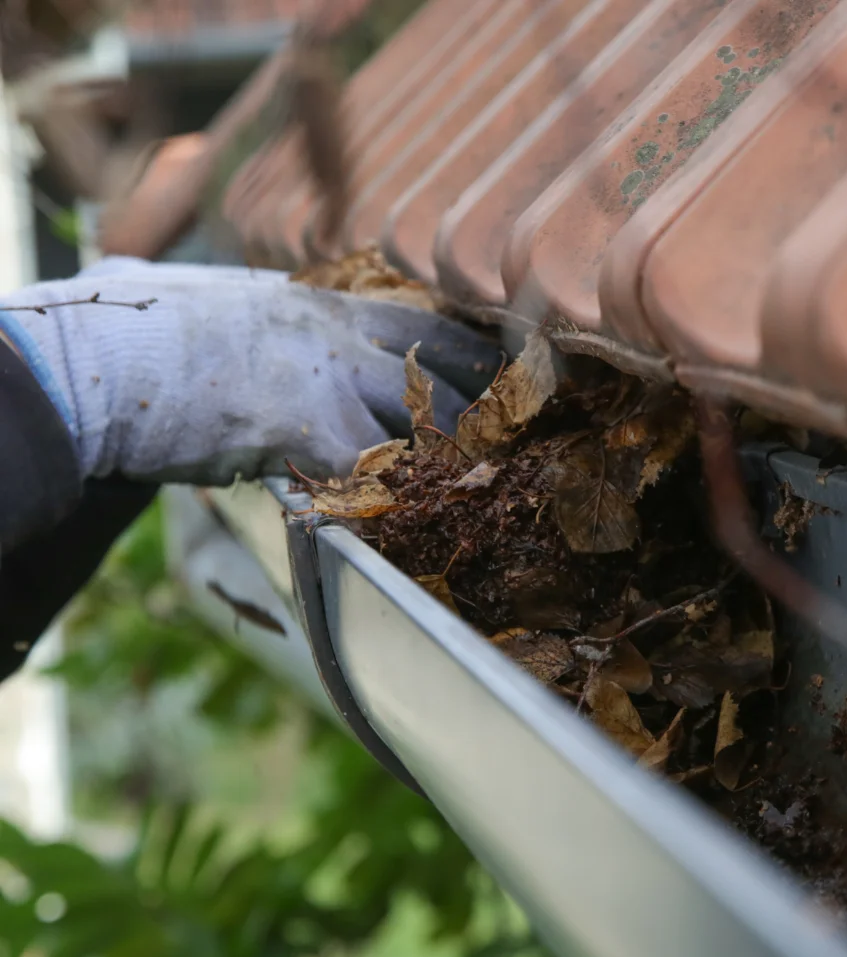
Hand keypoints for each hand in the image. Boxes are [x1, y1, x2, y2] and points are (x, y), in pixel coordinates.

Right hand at [0, 257, 500, 484]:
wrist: (101, 360)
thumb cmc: (142, 328)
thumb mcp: (218, 301)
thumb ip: (253, 308)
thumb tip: (229, 301)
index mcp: (319, 305)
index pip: (420, 321)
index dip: (465, 350)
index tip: (498, 371)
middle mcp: (337, 335)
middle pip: (438, 370)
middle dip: (476, 407)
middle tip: (505, 439)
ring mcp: (328, 378)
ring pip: (419, 424)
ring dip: (443, 462)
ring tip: (470, 491)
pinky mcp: (307, 428)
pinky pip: (373, 474)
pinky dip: (389, 501)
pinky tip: (401, 523)